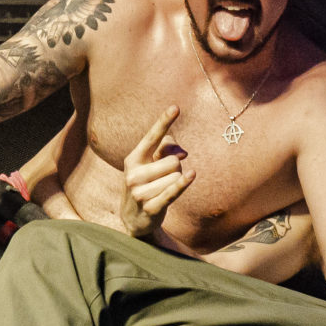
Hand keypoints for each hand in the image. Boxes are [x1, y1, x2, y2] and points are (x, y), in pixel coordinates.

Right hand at [118, 107, 192, 241]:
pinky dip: (183, 184)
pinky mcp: (151, 207)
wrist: (133, 219)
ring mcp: (140, 192)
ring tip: (163, 191)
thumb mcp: (151, 165)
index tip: (176, 107)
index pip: (151, 137)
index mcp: (133, 158)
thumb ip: (166, 151)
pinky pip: (173, 191)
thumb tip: (182, 153)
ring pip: (176, 175)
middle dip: (176, 168)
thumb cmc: (147, 184)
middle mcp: (133, 173)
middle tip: (165, 178)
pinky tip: (192, 175)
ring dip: (176, 182)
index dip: (164, 121)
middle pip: (172, 160)